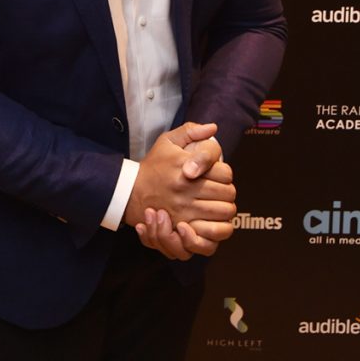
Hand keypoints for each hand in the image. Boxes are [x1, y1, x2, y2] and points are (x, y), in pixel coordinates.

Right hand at [131, 124, 235, 260]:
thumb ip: (191, 131)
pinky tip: (213, 220)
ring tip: (217, 204)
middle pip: (228, 194)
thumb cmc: (153, 165)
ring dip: (225, 209)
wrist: (131, 191)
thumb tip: (213, 128)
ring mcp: (185, 210)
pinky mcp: (182, 226)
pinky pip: (211, 233)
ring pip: (224, 213)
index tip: (218, 174)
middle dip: (228, 191)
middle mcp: (187, 189)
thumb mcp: (167, 141)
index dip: (226, 173)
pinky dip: (218, 228)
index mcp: (186, 167)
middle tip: (220, 190)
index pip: (225, 173)